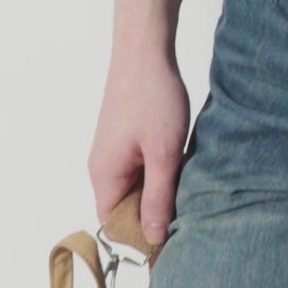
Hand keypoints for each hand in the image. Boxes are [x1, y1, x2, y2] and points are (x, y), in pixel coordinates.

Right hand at [88, 45, 189, 245]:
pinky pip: (138, 168)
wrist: (144, 49)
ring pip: (134, 187)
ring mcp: (112, 151)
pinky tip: (177, 157)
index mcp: (105, 176)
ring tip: (183, 175)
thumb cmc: (153, 97)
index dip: (142, 234)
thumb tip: (153, 238)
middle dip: (153, 210)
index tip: (173, 229)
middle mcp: (102, 167)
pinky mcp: (124, 138)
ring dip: (158, 188)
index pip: (115, 226)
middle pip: (124, 208)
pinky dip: (157, 169)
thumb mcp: (163, 153)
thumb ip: (158, 198)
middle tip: (185, 200)